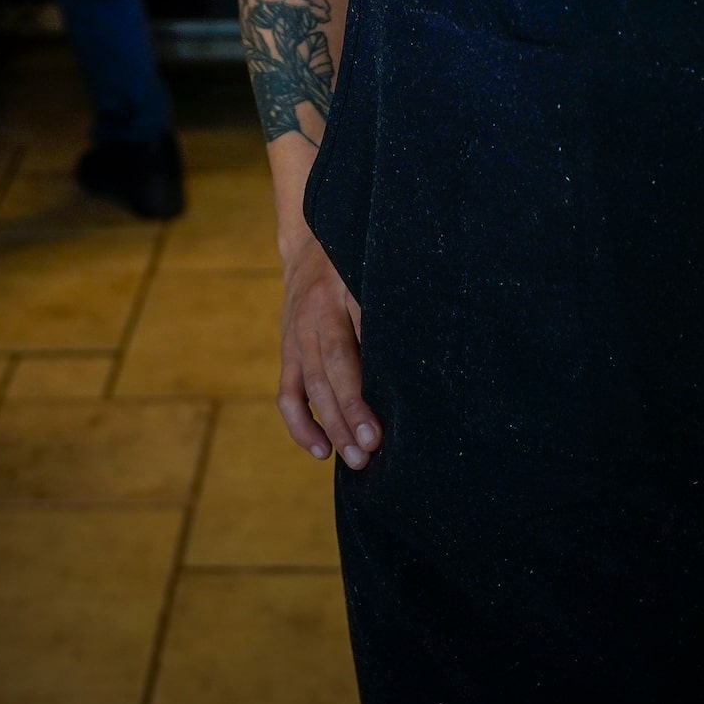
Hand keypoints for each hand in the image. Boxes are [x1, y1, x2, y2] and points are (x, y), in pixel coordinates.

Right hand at [279, 226, 380, 467]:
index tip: (378, 427)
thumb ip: (389, 309)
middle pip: (329, 373)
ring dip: (329, 426)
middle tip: (369, 453)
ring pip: (308, 387)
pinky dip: (300, 424)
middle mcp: (314, 316)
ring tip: (353, 459)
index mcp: (341, 294)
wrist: (309, 243)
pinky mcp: (287, 350)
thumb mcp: (376, 274)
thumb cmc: (359, 262)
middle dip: (349, 416)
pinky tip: (321, 450)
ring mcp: (295, 335)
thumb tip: (416, 360)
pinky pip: (287, 393)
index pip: (351, 351)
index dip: (362, 392)